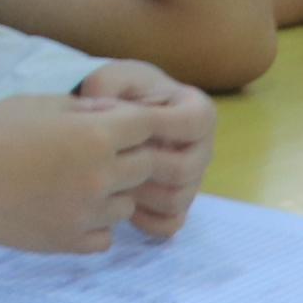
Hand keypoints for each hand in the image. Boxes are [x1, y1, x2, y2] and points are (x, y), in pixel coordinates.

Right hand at [0, 92, 174, 254]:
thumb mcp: (33, 103)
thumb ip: (82, 107)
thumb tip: (114, 115)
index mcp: (92, 137)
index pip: (147, 126)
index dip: (136, 121)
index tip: (120, 124)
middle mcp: (100, 177)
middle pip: (147, 166)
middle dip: (128, 156)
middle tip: (92, 153)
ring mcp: (88, 214)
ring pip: (127, 204)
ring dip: (111, 193)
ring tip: (71, 183)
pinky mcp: (72, 242)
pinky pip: (106, 235)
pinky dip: (93, 223)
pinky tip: (64, 208)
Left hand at [73, 60, 217, 235]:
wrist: (111, 117)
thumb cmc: (115, 93)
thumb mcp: (110, 78)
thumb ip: (106, 85)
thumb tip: (101, 108)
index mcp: (197, 113)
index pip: (194, 124)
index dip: (159, 127)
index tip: (124, 127)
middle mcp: (202, 149)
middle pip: (184, 170)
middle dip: (142, 166)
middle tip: (107, 160)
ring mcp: (192, 180)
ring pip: (176, 199)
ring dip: (139, 193)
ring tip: (107, 179)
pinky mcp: (177, 205)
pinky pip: (169, 224)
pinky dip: (144, 220)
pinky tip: (118, 205)